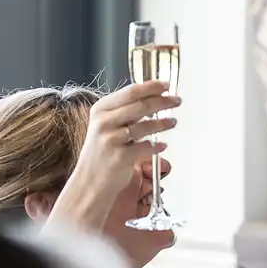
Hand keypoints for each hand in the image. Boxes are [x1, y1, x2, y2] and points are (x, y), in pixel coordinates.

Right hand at [66, 81, 179, 206]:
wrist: (90, 181)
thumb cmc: (102, 152)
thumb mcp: (105, 125)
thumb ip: (124, 111)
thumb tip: (153, 97)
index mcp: (101, 109)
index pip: (131, 91)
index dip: (152, 87)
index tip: (166, 85)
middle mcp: (104, 122)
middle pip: (141, 105)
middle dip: (163, 102)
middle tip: (177, 101)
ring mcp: (111, 140)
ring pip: (145, 126)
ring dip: (163, 123)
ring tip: (173, 122)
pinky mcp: (120, 158)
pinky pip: (146, 147)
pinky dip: (157, 146)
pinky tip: (162, 145)